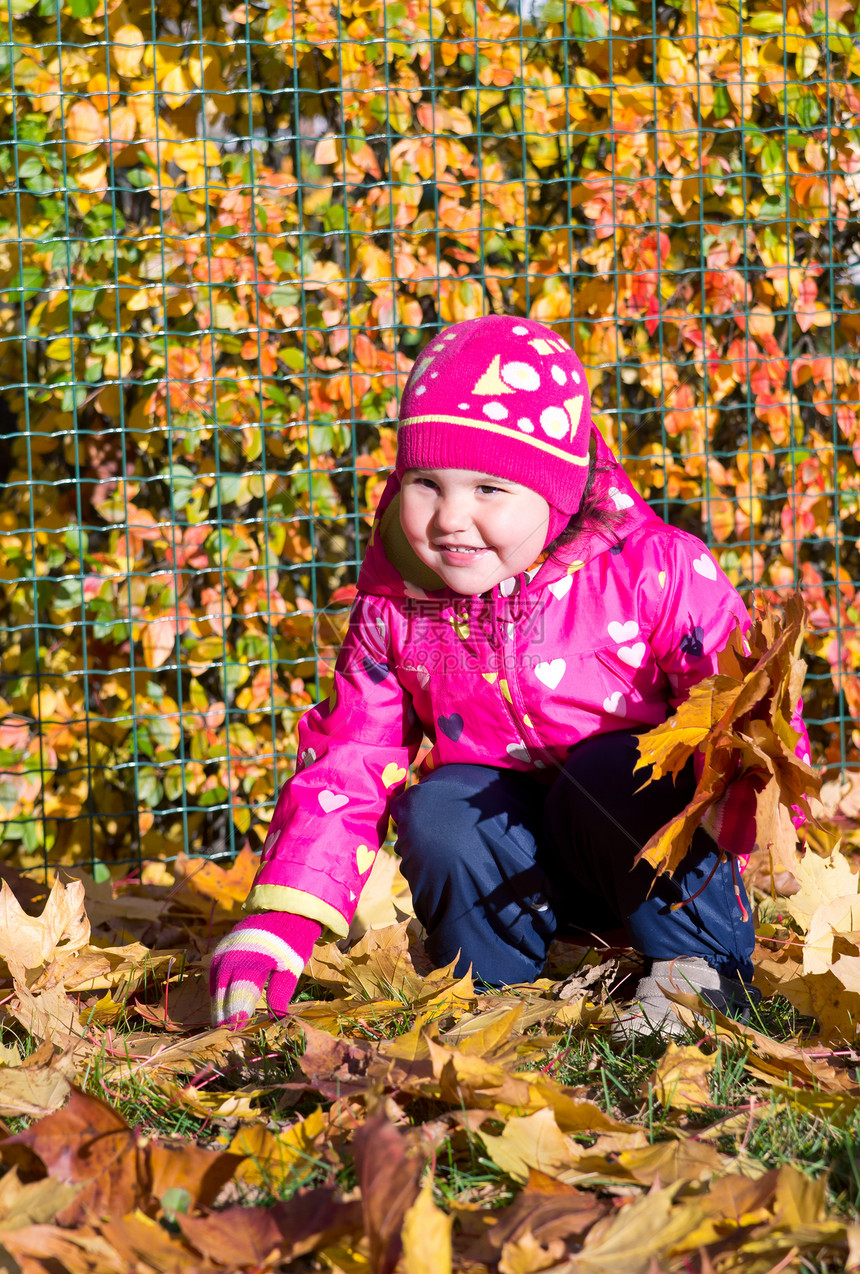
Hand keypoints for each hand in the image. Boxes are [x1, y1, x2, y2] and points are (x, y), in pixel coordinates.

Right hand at [209, 911, 321, 1025]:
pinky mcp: (222, 946)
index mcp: (253, 959)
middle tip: (225, 1033)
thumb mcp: (291, 968)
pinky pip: (214, 971)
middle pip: (223, 989)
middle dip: (223, 1012)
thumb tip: (276, 1020)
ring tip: (220, 1023)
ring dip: (217, 1002)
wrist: (285, 912)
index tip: (236, 1032)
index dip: (236, 1013)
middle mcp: (234, 953)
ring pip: (215, 981)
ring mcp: (226, 948)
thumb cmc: (292, 942)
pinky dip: (215, 988)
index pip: (240, 992)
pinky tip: (219, 1002)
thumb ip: (280, 994)